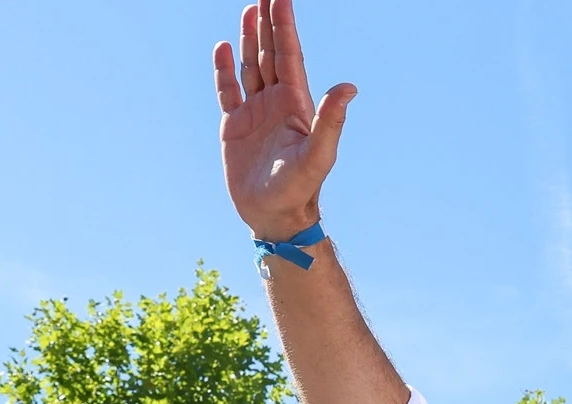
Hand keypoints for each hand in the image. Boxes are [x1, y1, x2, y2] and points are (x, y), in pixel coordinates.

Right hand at [214, 0, 355, 239]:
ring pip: (251, 66)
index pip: (289, 55)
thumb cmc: (300, 188)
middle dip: (269, 22)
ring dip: (250, 38)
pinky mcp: (234, 126)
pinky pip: (228, 90)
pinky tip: (223, 48)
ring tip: (249, 9)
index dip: (285, 25)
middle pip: (271, 52)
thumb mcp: (318, 154)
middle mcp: (277, 102)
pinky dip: (224, 69)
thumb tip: (348, 87)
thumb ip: (331, 120)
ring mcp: (255, 112)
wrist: (275, 215)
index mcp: (296, 104)